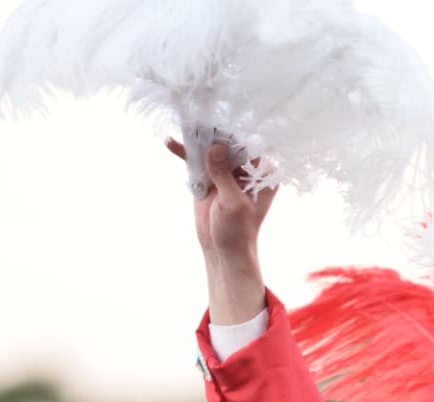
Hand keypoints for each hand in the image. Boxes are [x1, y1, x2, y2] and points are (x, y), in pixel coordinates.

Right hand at [165, 138, 275, 323]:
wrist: (223, 251)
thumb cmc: (237, 231)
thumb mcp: (233, 203)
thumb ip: (224, 175)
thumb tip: (214, 147)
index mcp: (262, 174)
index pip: (249, 146)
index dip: (232, 133)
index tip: (216, 120)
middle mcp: (246, 168)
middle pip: (228, 143)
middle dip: (212, 131)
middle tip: (196, 117)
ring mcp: (226, 171)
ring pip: (211, 148)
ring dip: (196, 138)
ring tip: (183, 123)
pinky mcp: (209, 177)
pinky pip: (197, 161)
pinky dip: (185, 152)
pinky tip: (171, 143)